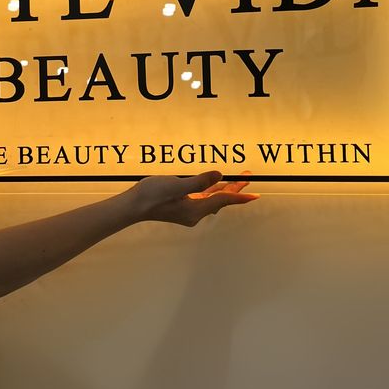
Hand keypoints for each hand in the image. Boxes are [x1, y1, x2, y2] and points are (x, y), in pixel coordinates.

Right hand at [127, 170, 258, 226]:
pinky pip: (203, 199)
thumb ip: (199, 181)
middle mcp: (194, 213)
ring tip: (235, 180)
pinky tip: (214, 185)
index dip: (239, 195)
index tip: (255, 194)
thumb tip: (219, 176)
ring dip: (224, 189)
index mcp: (195, 209)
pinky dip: (212, 191)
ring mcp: (188, 211)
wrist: (133, 205)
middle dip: (234, 189)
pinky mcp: (182, 207)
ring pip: (212, 199)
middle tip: (247, 178)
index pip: (223, 200)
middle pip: (220, 200)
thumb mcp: (176, 185)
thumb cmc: (152, 194)